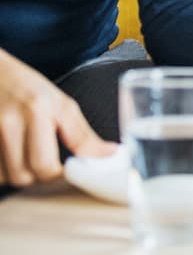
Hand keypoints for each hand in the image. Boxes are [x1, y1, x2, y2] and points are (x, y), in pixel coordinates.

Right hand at [0, 49, 114, 185]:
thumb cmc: (29, 88)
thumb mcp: (61, 104)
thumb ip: (82, 135)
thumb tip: (109, 155)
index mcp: (37, 111)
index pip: (45, 164)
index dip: (56, 175)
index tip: (65, 171)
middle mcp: (9, 122)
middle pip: (22, 176)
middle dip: (36, 176)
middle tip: (44, 162)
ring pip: (4, 177)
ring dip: (16, 173)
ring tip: (24, 154)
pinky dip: (1, 169)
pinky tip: (8, 154)